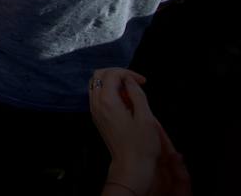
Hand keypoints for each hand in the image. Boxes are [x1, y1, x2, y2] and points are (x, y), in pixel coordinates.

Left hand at [90, 69, 190, 195]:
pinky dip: (108, 92)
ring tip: (130, 92)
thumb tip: (129, 80)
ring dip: (111, 82)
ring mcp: (94, 111)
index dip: (128, 73)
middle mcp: (96, 104)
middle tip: (135, 82)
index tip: (143, 81)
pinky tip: (124, 101)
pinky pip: (97, 96)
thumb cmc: (141, 144)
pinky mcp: (97, 118)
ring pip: (95, 85)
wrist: (131, 166)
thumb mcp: (146, 117)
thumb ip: (136, 94)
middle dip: (117, 73)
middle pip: (98, 75)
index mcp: (107, 101)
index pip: (111, 74)